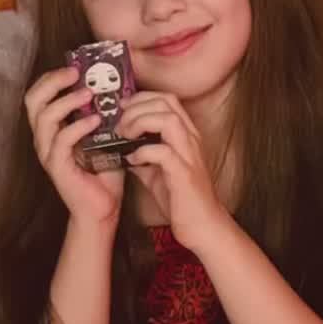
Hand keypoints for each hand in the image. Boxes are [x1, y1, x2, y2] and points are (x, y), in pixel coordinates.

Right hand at [25, 66, 124, 226]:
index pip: (39, 94)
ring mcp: (48, 153)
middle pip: (33, 100)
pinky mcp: (57, 167)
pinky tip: (96, 120)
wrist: (103, 209)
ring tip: (89, 94)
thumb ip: (104, 113)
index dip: (52, 77)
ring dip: (67, 101)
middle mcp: (44, 138)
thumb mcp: (105, 135)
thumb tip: (118, 86)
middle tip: (75, 73)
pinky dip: (78, 126)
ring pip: (45, 117)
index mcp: (52, 128)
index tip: (74, 67)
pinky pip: (62, 141)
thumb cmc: (104, 172)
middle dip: (53, 81)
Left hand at [117, 92, 227, 251]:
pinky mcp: (183, 174)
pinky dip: (143, 152)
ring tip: (125, 136)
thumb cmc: (182, 200)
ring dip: (140, 122)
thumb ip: (143, 157)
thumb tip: (122, 147)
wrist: (203, 226)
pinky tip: (133, 160)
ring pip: (168, 120)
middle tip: (120, 124)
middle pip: (166, 103)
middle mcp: (191, 140)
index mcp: (186, 136)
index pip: (167, 100)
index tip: (123, 107)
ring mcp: (189, 155)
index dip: (142, 97)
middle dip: (137, 107)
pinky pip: (162, 152)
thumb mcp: (157, 172)